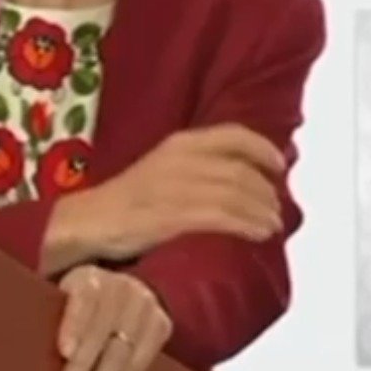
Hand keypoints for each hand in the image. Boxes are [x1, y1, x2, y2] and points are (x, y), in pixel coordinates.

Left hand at [56, 265, 172, 370]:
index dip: (75, 324)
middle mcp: (121, 287)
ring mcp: (144, 305)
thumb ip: (48, 316)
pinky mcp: (161, 325)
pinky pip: (142, 364)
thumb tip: (21, 352)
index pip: (84, 299)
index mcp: (89, 277)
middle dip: (85, 366)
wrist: (120, 288)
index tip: (64, 351)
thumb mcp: (60, 297)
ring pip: (125, 352)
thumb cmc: (76, 305)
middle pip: (104, 330)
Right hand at [77, 123, 286, 261]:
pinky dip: (248, 225)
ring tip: (273, 226)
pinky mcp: (175, 215)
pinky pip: (223, 216)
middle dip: (267, 191)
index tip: (280, 166)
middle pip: (242, 170)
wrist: (90, 220)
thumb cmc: (127, 200)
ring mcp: (179, 186)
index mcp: (180, 142)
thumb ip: (199, 167)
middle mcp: (182, 158)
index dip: (263, 149)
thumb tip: (243, 178)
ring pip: (238, 194)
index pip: (234, 135)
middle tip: (278, 209)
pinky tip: (259, 235)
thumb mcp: (163, 168)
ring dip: (263, 211)